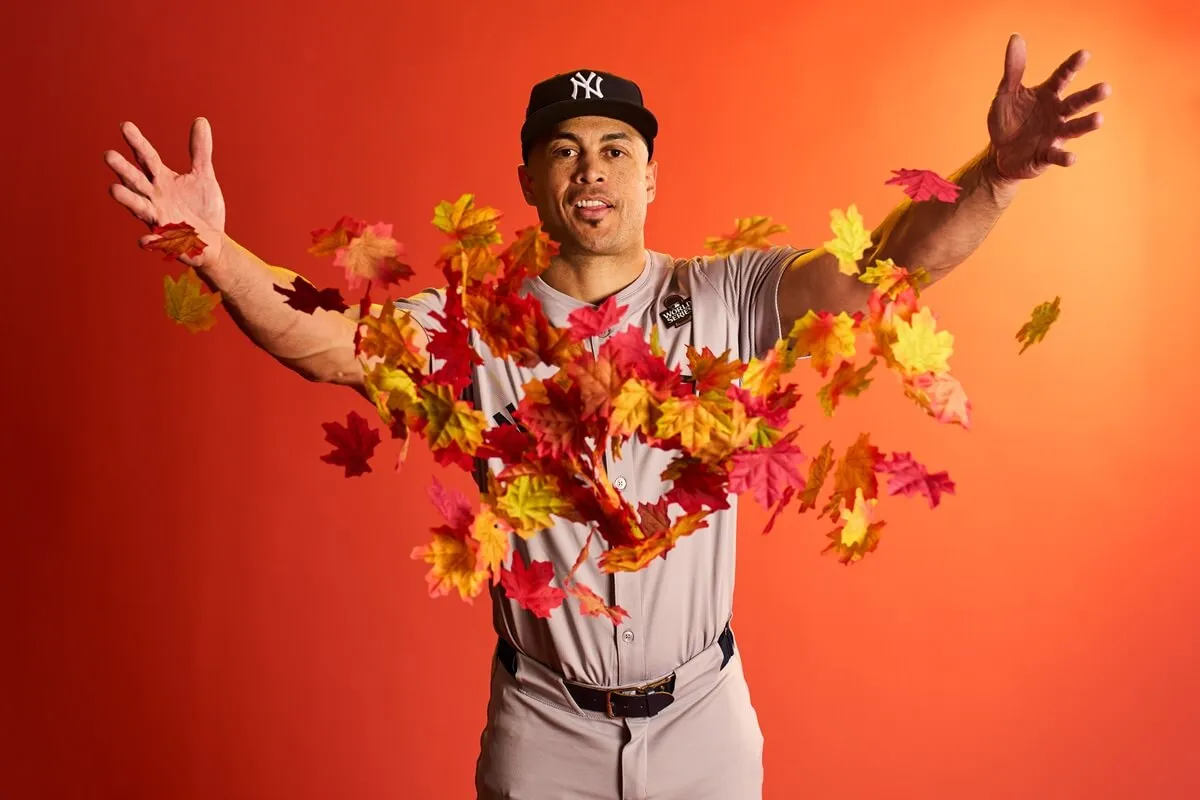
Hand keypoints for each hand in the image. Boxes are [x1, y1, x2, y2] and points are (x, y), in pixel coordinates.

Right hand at [104, 117, 225, 269]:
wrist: (212, 241)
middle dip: (123, 169)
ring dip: (127, 199)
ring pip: (139, 207)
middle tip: (109, 155)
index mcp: (162, 180)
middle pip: (136, 181)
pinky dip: (150, 240)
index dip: (137, 142)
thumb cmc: (202, 207)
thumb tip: (200, 120)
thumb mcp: (203, 176)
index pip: (146, 157)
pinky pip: (156, 241)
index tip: (125, 125)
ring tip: (113, 189)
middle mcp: (155, 197)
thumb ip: (200, 151)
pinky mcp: (167, 240)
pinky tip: (144, 240)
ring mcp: (159, 218)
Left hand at [986, 33, 1110, 182]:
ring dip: (1086, 124)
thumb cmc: (1007, 121)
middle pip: (1076, 103)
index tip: (1085, 54)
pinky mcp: (1046, 155)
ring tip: (1099, 119)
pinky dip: (1065, 157)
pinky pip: (1057, 155)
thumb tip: (1016, 38)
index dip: (1073, 66)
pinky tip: (1071, 158)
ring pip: (1074, 128)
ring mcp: (1054, 134)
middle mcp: (1056, 113)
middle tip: (1106, 88)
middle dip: (1090, 96)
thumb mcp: (1006, 94)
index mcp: (1048, 95)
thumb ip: (1013, 69)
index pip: (1063, 77)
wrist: (999, 153)